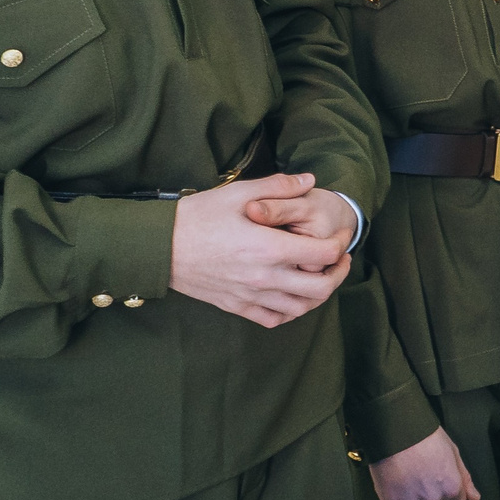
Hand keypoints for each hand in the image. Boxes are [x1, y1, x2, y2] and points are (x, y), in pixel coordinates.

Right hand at [170, 173, 351, 327]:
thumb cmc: (197, 216)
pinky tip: (292, 295)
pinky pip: (273, 319)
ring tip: (320, 277)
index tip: (341, 236)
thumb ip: (279, 186)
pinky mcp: (236, 306)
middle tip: (341, 260)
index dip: (341, 244)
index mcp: (269, 248)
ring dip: (318, 295)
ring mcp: (250, 295)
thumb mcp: (238, 192)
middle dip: (339, 274)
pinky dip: (290, 311)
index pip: (324, 254)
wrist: (158, 246)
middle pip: (321, 288)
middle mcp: (264, 277)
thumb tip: (310, 180)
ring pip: (300, 308)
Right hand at [368, 426, 480, 499]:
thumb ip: (464, 478)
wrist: (397, 430)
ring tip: (408, 473)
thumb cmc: (427, 437)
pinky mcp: (391, 499)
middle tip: (423, 474)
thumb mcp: (453, 453)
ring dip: (413, 496)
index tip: (442, 488)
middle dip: (430, 495)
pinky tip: (395, 475)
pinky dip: (395, 493)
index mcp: (451, 488)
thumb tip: (474, 498)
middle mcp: (432, 498)